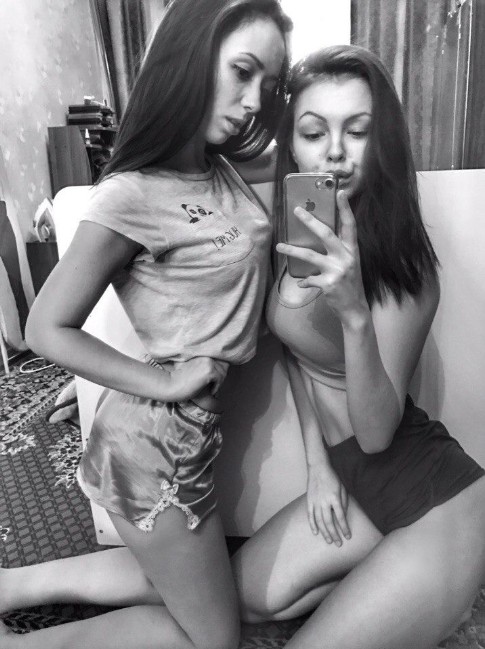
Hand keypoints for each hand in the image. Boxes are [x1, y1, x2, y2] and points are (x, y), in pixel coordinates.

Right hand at [167, 357, 228, 401]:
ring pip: (223, 372)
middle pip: (224, 365)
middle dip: (220, 375)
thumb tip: (224, 366)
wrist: (171, 384)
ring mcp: (208, 362)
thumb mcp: (194, 365)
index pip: (220, 358)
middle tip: (212, 384)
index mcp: (202, 351)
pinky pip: (220, 379)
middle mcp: (206, 354)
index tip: (213, 378)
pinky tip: (209, 390)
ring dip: (218, 382)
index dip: (219, 368)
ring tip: (209, 387)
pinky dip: (216, 387)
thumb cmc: (180, 377)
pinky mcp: (209, 371)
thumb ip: (205, 363)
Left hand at [277, 191, 367, 325]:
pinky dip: (304, 282)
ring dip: (292, 250)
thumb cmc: (349, 284)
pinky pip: (309, 280)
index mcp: (352, 250)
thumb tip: (317, 237)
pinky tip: (301, 284)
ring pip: (310, 255)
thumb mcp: (349, 264)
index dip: (345, 209)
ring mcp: (337, 271)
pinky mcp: (328, 284)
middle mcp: (346, 257)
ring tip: (279, 246)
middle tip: (296, 210)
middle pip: (326, 234)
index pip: (350, 225)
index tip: (340, 192)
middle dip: (310, 221)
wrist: (355, 309)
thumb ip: (337, 251)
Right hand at [306, 461, 350, 545]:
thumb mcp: (342, 488)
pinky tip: (316, 533)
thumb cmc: (332, 477)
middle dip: (335, 534)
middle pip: (329, 522)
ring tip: (329, 541)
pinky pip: (310, 515)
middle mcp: (324, 501)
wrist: (318, 468)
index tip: (348, 536)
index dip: (344, 528)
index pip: (340, 517)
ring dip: (324, 532)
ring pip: (319, 521)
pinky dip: (312, 525)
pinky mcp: (309, 501)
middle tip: (339, 544)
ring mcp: (315, 502)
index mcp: (334, 498)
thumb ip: (344, 502)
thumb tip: (343, 515)